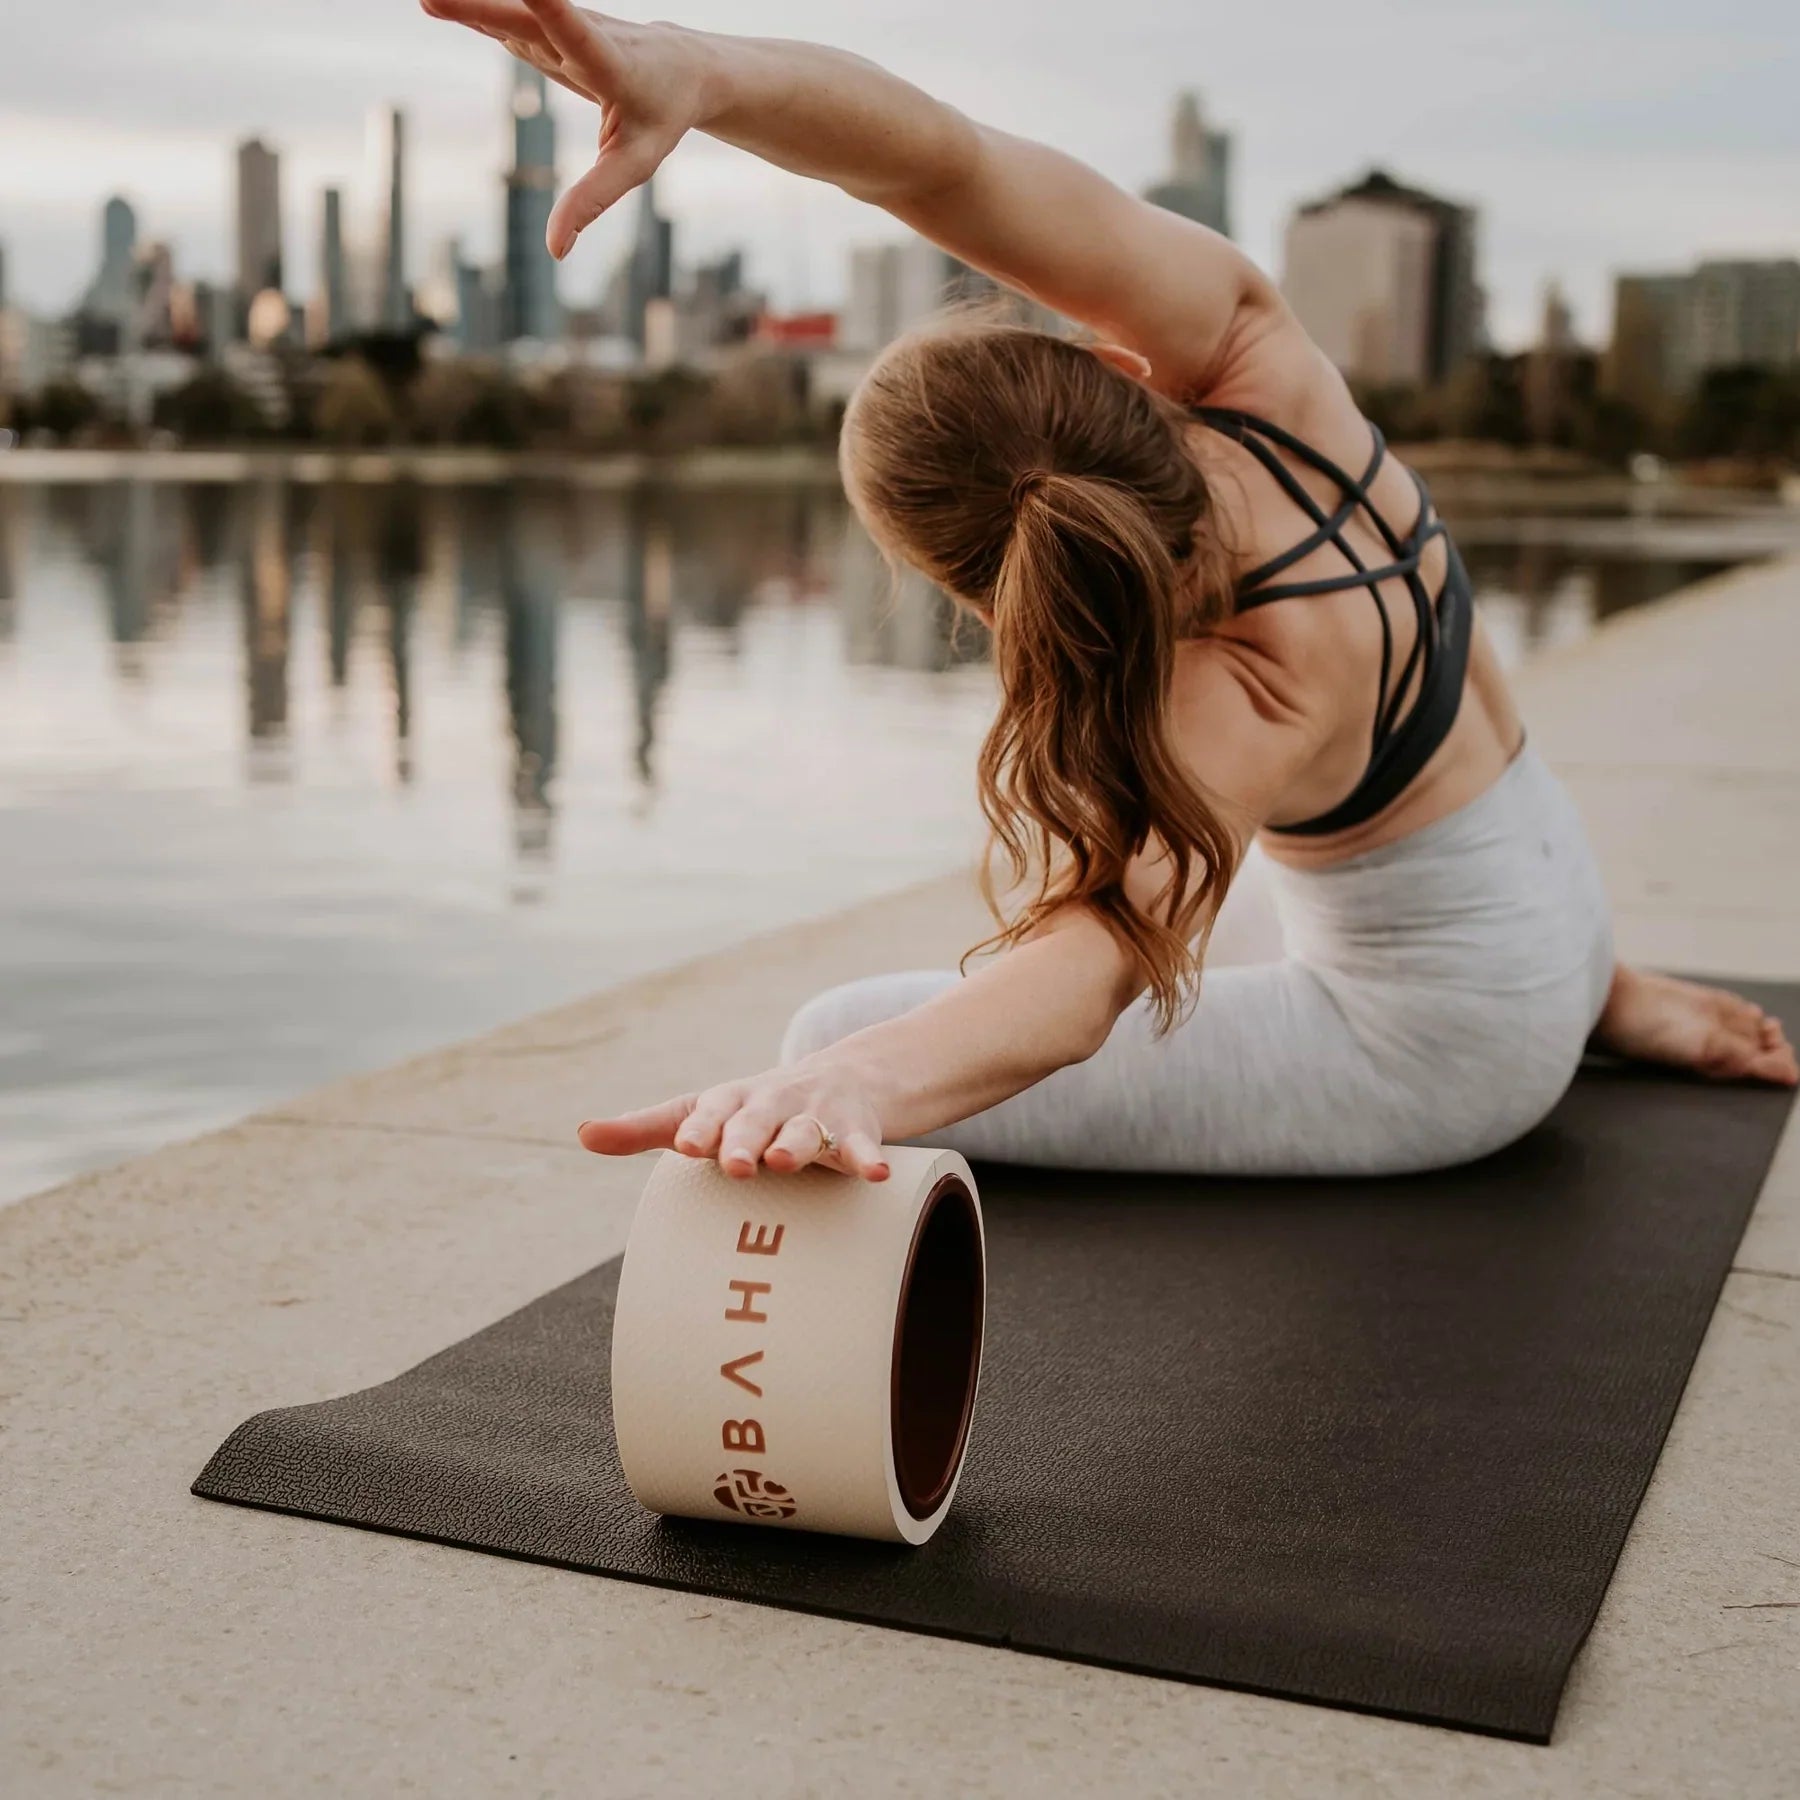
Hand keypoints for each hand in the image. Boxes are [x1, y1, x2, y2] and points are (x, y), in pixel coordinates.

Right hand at [421, 1, 707, 257]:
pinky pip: (507, 18)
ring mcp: (563, 26)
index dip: (548, 7)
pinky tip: (441, 6)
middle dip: (481, 6)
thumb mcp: (635, 165)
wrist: (683, 67)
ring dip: (470, 4)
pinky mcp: (549, 28)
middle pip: (526, 17)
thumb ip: (592, 201)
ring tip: (428, 2)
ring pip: (513, 11)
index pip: (574, 33)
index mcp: (608, 64)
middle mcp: (584, 34)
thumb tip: (555, 250)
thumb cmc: (660, 118)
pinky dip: (476, 12)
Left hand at [578, 1061, 892, 1181]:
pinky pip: (862, 1144)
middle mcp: (771, 1103)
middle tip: (734, 1162)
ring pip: (807, 1128)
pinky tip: (876, 1173)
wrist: (846, 1077)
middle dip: (744, 1138)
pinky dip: (868, 1156)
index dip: (700, 1126)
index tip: (689, 1144)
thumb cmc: (755, 1110)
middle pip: (756, 1119)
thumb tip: (581, 1133)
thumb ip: (644, 1128)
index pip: (709, 1110)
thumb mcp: (704, 1113)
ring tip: (786, 1161)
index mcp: (730, 1101)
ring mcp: (816, 1113)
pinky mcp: (856, 1128)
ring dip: (798, 1142)